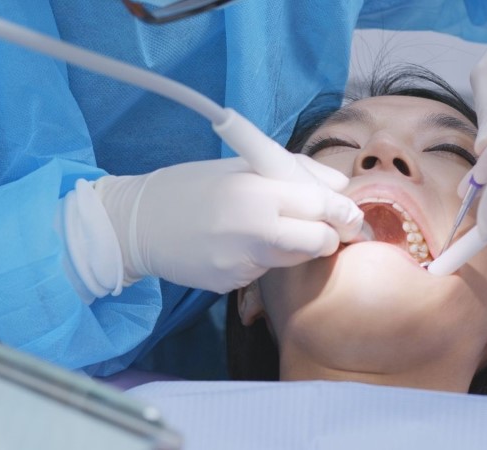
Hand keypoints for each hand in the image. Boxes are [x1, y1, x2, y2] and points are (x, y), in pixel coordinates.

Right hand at [94, 156, 362, 293]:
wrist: (137, 223)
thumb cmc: (190, 186)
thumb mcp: (241, 165)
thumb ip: (293, 172)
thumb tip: (340, 185)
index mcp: (257, 191)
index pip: (323, 205)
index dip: (344, 211)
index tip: (349, 213)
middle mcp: (253, 229)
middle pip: (320, 241)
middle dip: (330, 236)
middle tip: (326, 229)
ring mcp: (241, 262)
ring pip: (296, 260)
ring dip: (298, 247)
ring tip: (272, 230)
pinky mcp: (229, 284)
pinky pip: (264, 272)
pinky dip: (264, 259)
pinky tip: (238, 245)